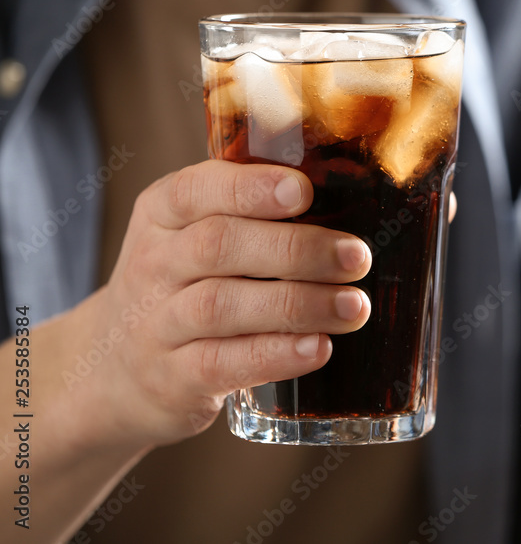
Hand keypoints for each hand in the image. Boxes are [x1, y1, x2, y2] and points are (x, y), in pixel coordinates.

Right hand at [65, 159, 371, 448]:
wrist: (116, 371)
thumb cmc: (185, 286)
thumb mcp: (194, 236)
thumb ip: (253, 214)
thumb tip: (357, 194)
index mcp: (161, 214)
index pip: (196, 190)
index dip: (250, 188)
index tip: (304, 191)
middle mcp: (153, 265)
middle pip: (219, 246)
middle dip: (297, 249)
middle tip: (357, 257)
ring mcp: (156, 325)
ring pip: (223, 306)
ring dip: (299, 304)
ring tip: (355, 306)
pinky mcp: (172, 379)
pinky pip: (224, 363)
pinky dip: (277, 354)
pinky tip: (320, 347)